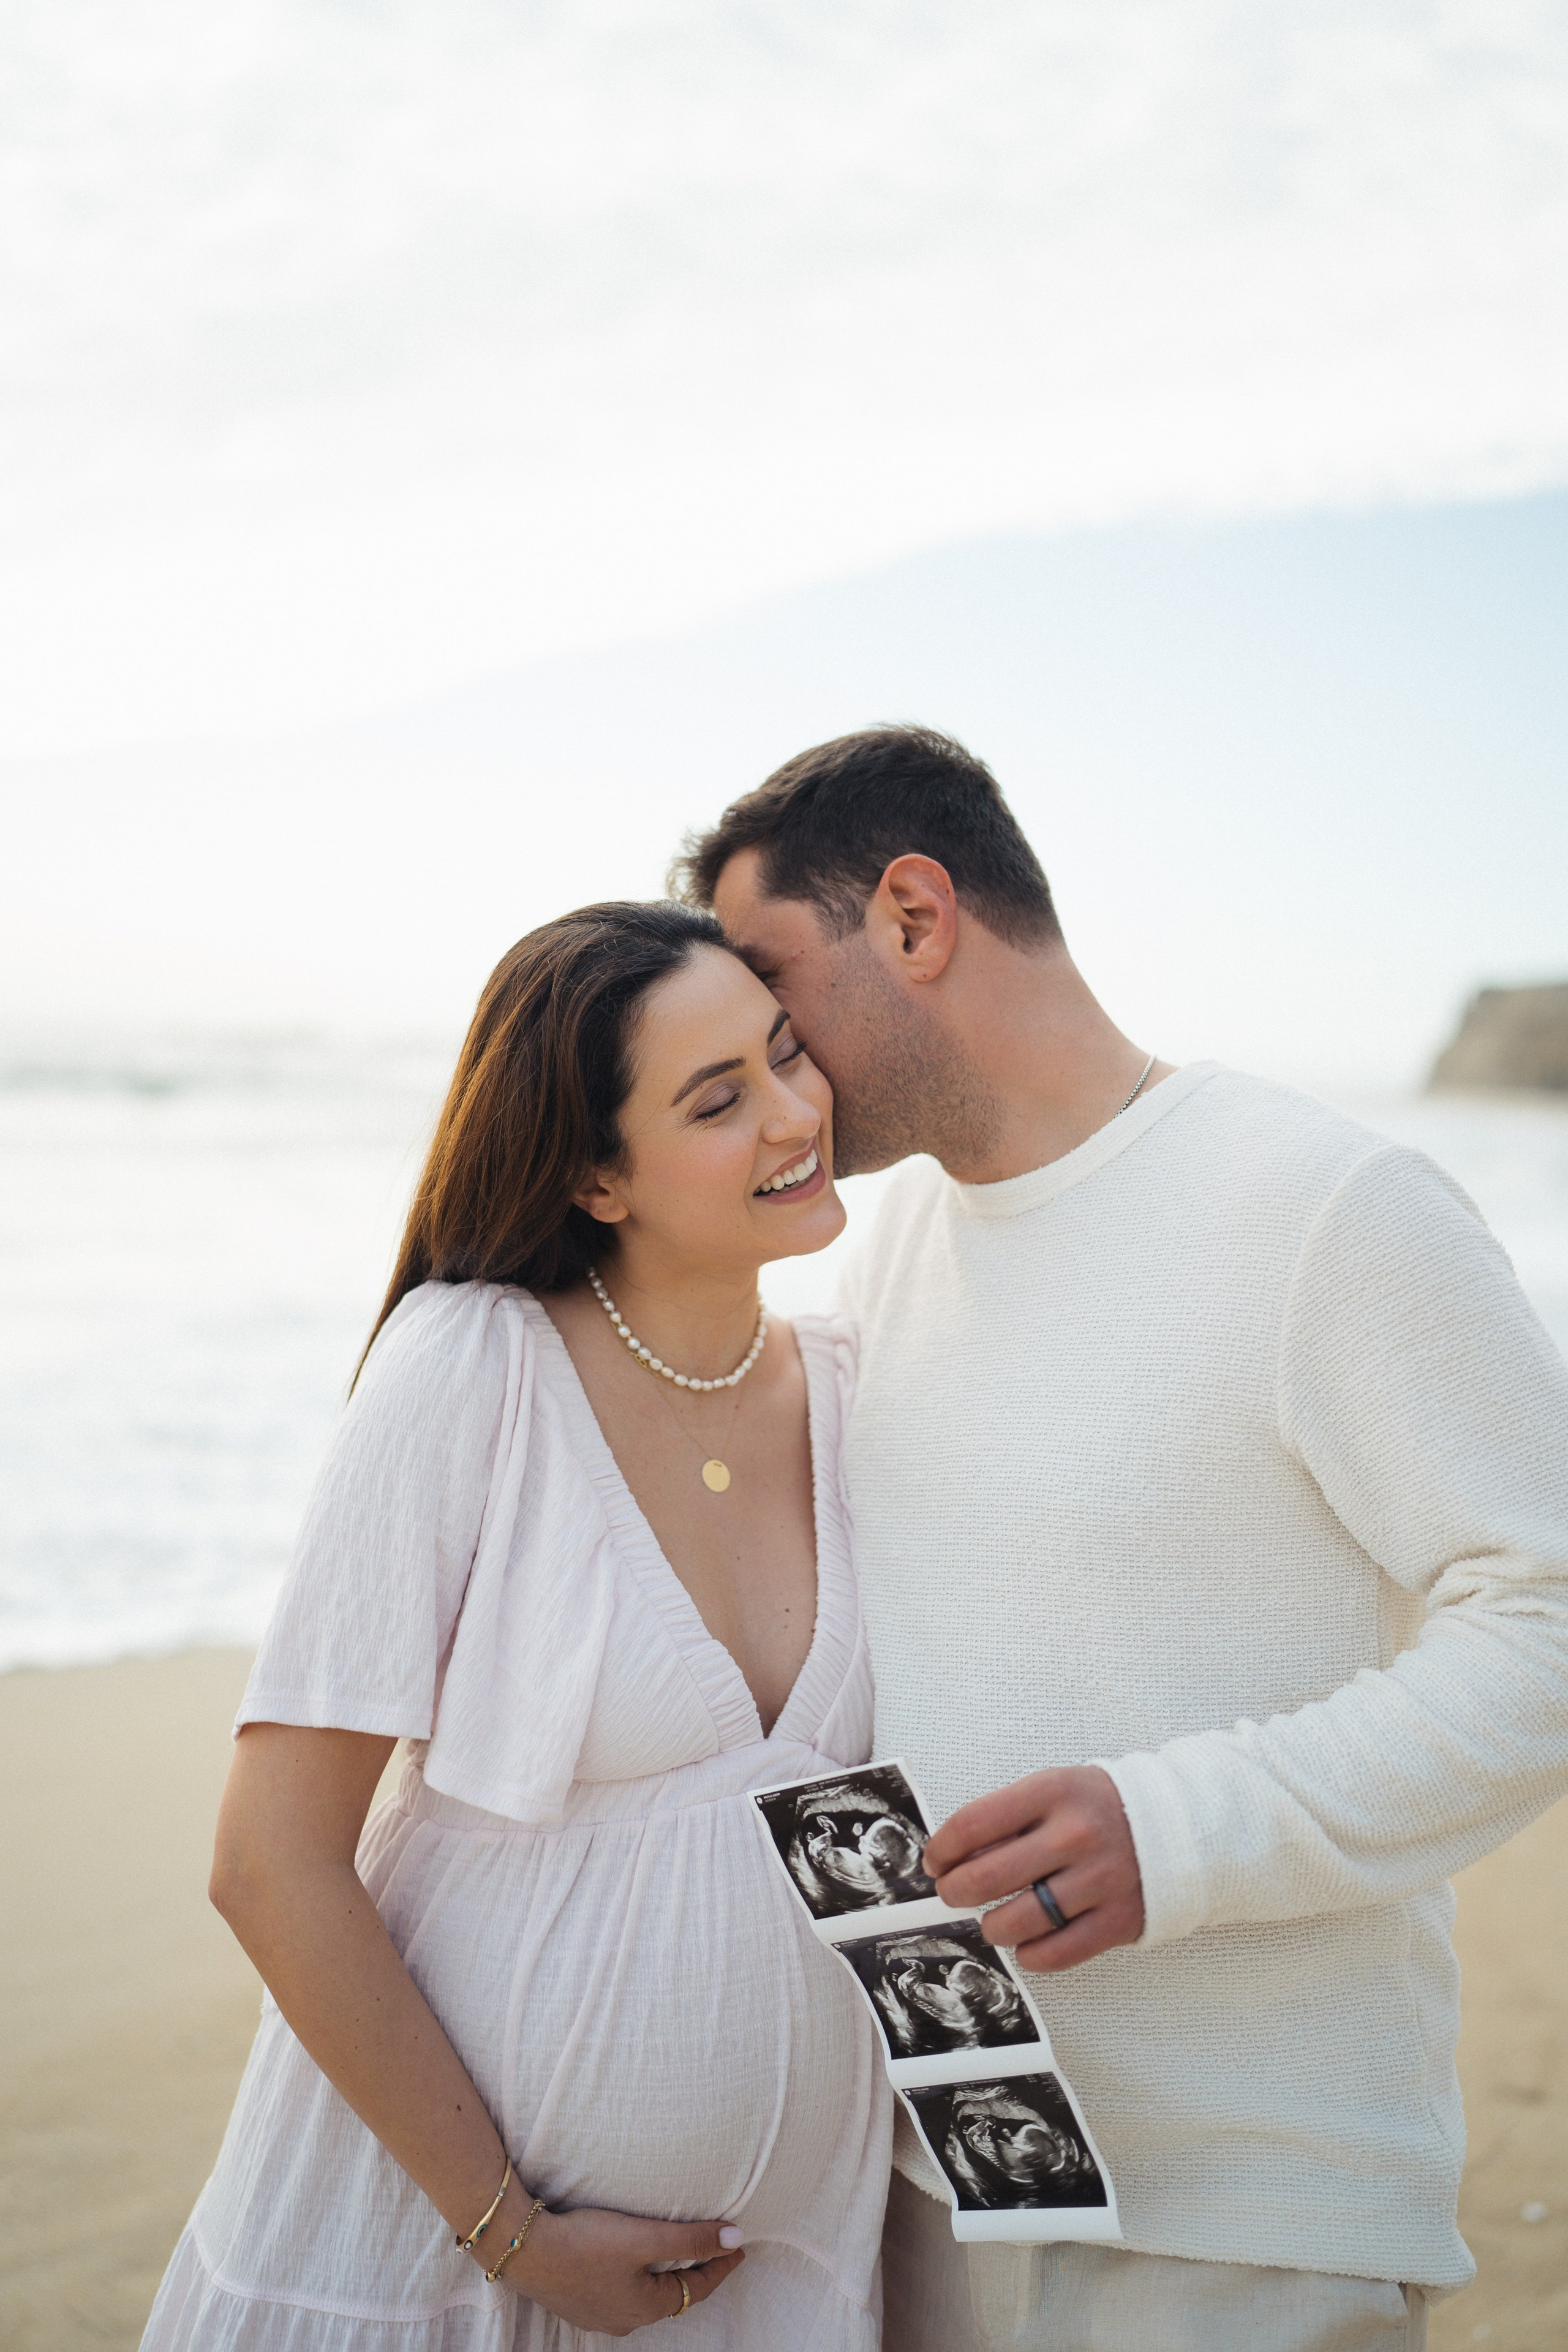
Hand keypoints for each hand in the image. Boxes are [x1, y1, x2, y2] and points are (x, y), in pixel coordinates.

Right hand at [500, 2202, 744, 2335]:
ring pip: (644, 2294)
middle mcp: (624, 2319)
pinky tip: (630, 2261)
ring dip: (663, 2273)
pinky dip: (637, 2275)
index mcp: (646, 2307)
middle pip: (672, 2293)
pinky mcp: (578, 2302)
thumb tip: (736, 2239)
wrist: (524, 2251)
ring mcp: (599, 2315)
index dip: (721, 2265)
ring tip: (676, 2252)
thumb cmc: (585, 2244)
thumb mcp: (645, 2238)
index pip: (697, 2288)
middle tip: (713, 2248)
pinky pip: (620, 2291)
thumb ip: (691, 2239)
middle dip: (694, 2271)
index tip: (740, 2247)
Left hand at [922, 1765, 1143, 1973]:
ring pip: (1015, 1922)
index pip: (972, 1824)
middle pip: (984, 1878)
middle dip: (954, 1891)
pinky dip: (1029, 1954)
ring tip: (994, 1920)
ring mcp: (1098, 1880)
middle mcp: (1075, 1835)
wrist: (1178, 1824)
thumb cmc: (1099, 1808)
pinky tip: (1027, 1941)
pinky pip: (1054, 1953)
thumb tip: (952, 1858)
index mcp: (1052, 1792)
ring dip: (991, 1926)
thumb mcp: (1054, 1789)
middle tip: (953, 1892)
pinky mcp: (1117, 1921)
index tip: (936, 1861)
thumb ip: (1008, 1818)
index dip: (941, 1849)